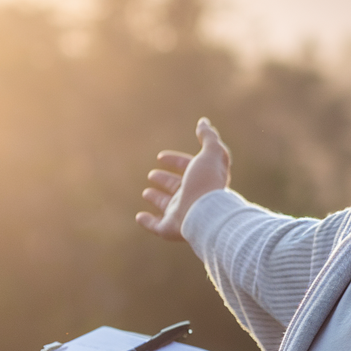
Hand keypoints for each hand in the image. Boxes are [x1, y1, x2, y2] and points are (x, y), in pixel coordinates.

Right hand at [136, 117, 231, 241]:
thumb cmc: (207, 183)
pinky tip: (139, 217)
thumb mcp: (210, 154)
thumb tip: (204, 122)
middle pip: (177, 187)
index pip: (188, 168)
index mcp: (203, 180)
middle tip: (152, 174)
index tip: (160, 157)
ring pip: (167, 206)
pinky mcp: (171, 229)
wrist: (206, 214)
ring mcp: (182, 214)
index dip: (176, 161)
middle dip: (166, 179)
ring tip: (146, 192)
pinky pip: (157, 226)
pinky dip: (147, 222)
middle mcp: (193, 197)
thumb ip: (209, 138)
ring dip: (157, 199)